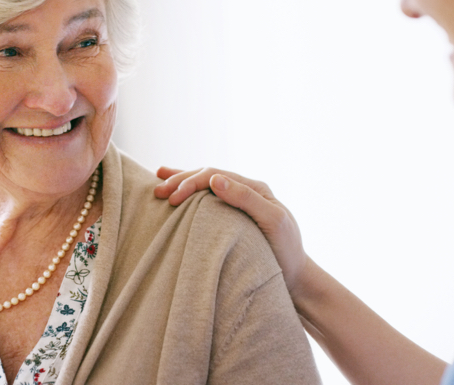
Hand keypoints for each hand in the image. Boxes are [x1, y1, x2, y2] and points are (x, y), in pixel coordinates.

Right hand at [154, 167, 307, 294]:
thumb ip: (246, 198)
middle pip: (207, 177)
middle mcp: (246, 192)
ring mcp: (239, 204)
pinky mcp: (233, 219)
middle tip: (158, 192)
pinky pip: (208, 201)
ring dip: (181, 183)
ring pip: (204, 186)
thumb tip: (214, 179)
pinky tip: (175, 193)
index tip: (172, 198)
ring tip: (158, 183)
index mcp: (254, 188)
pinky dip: (190, 195)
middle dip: (180, 181)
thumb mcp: (272, 221)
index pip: (215, 175)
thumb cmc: (286, 251)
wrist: (296, 278)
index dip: (190, 182)